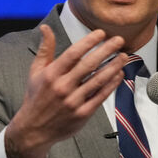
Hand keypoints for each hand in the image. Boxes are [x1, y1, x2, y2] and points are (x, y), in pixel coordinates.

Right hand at [4, 24, 127, 157]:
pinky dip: (111, 84)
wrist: (34, 129)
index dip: (89, 42)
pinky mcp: (82, 114)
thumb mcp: (36, 71)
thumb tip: (46, 28)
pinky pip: (100, 96)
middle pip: (89, 65)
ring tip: (124, 56)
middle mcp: (63, 87)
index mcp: (51, 74)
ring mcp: (73, 101)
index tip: (101, 33)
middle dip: (107, 50)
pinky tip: (119, 74)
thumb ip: (45, 49)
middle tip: (119, 40)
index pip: (73, 53)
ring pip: (98, 80)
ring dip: (113, 66)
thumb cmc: (36, 97)